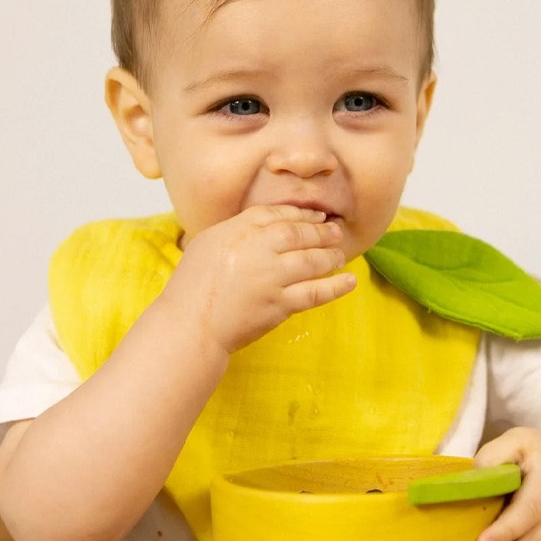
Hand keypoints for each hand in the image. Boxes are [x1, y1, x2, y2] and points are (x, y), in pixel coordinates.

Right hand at [159, 204, 355, 355]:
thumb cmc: (193, 286)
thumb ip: (236, 231)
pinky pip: (315, 293)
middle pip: (298, 234)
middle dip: (321, 231)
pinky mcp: (279, 305)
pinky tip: (350, 282)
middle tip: (336, 231)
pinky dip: (335, 287)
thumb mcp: (208, 244)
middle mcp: (257, 249)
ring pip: (311, 260)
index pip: (276, 215)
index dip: (300, 215)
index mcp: (237, 230)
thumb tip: (265, 227)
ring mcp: (270, 277)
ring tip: (340, 255)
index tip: (316, 217)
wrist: (190, 324)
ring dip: (330, 256)